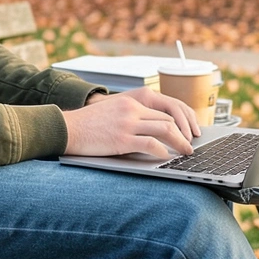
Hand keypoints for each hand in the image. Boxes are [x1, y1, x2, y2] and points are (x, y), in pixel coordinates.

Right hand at [64, 88, 201, 158]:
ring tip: (186, 152)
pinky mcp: (122, 139)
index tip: (188, 131)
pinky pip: (151, 144)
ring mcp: (127, 123)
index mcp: (131, 101)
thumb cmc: (88, 125)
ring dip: (180, 142)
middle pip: (169, 118)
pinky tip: (166, 157)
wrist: (66, 128)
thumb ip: (131, 116)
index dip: (181, 121)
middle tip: (192, 144)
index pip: (164, 108)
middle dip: (185, 132)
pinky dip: (163, 152)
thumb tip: (152, 131)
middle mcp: (132, 109)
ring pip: (165, 129)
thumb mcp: (112, 112)